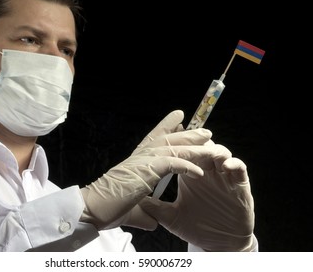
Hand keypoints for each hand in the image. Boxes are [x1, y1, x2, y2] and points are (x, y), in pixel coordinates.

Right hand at [80, 110, 212, 228]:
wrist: (92, 208)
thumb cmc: (107, 207)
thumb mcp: (133, 209)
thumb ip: (145, 213)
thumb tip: (153, 222)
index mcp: (137, 161)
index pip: (154, 138)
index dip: (167, 126)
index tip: (179, 117)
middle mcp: (140, 157)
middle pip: (168, 139)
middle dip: (188, 134)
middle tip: (206, 131)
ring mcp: (142, 162)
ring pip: (172, 148)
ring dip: (193, 146)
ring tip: (211, 143)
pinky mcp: (145, 171)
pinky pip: (171, 164)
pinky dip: (186, 166)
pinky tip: (199, 171)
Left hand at [139, 145, 255, 250]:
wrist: (220, 244)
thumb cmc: (197, 227)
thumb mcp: (172, 218)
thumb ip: (156, 208)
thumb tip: (136, 200)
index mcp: (190, 174)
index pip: (184, 150)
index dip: (177, 139)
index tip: (168, 131)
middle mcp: (207, 171)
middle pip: (201, 146)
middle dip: (195, 139)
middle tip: (189, 134)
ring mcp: (223, 176)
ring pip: (221, 152)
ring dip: (214, 149)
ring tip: (206, 152)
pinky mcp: (239, 185)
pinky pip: (239, 168)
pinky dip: (234, 163)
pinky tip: (225, 166)